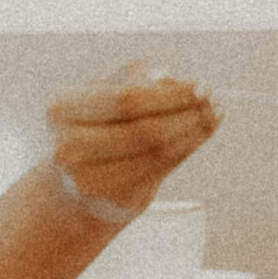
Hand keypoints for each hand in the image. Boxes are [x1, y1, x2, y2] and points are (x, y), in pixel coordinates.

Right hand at [46, 66, 218, 219]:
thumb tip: (172, 81)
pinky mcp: (109, 198)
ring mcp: (87, 178)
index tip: (202, 86)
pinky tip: (199, 136)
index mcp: (63, 108)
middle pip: (143, 129)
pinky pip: (158, 171)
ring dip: (192, 133)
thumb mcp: (108, 91)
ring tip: (213, 116)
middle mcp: (68, 146)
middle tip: (215, 102)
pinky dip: (184, 151)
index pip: (127, 99)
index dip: (169, 94)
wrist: (75, 177)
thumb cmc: (97, 124)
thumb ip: (137, 79)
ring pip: (155, 152)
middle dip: (186, 114)